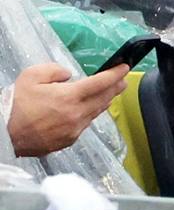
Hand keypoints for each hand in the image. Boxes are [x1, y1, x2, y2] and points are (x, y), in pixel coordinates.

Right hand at [8, 62, 127, 156]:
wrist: (4, 134)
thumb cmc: (17, 104)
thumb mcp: (33, 75)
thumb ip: (55, 71)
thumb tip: (69, 76)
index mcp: (70, 97)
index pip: (100, 83)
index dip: (115, 74)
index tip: (125, 68)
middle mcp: (76, 115)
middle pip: (102, 99)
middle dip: (115, 87)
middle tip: (123, 80)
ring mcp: (73, 130)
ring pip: (95, 113)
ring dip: (105, 101)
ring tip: (111, 93)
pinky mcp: (67, 141)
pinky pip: (84, 124)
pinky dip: (90, 114)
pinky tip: (90, 110)